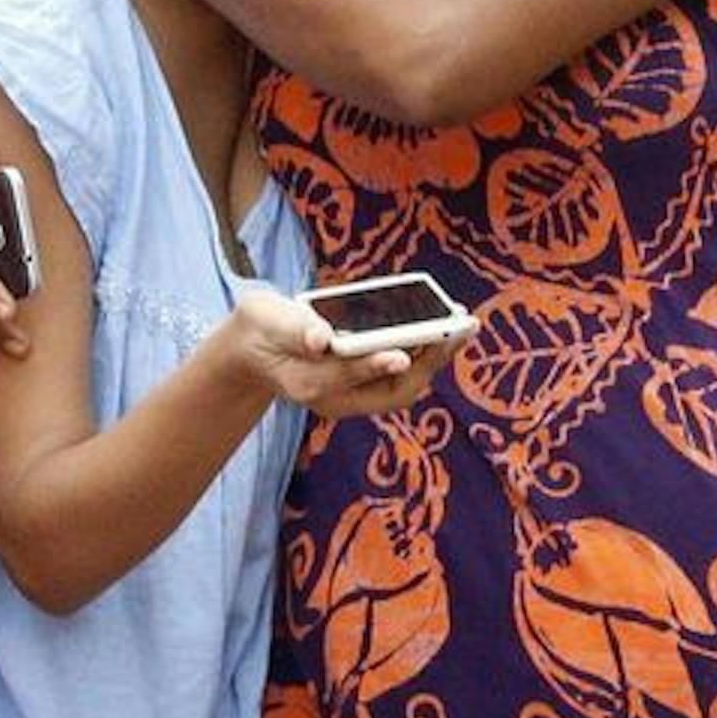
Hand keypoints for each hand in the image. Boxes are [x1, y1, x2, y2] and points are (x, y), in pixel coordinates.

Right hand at [219, 288, 452, 419]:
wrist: (254, 349)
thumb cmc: (261, 328)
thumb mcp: (267, 319)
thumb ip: (294, 328)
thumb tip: (321, 339)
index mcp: (306, 383)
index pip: (345, 376)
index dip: (373, 365)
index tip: (402, 354)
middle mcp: (334, 398)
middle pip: (389, 391)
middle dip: (427, 362)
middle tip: (458, 329)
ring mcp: (351, 395)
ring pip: (402, 387)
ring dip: (434, 357)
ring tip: (462, 325)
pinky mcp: (363, 385)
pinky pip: (401, 375)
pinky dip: (423, 352)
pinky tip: (443, 327)